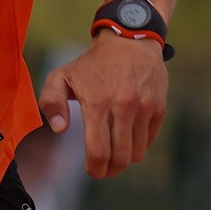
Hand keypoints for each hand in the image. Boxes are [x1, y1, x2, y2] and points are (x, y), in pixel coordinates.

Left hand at [41, 34, 165, 176]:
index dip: (95, 169)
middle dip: (110, 170)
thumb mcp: (62, 76)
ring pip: (137, 153)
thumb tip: (60, 129)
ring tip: (115, 153)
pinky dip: (139, 146)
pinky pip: (150, 140)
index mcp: (98, 103)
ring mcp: (145, 108)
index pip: (99, 151)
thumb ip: (51, 102)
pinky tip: (128, 139)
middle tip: (103, 168)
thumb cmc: (92, 63)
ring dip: (125, 159)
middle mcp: (124, 107)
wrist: (130, 39)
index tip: (91, 170)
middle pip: (120, 158)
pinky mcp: (159, 107)